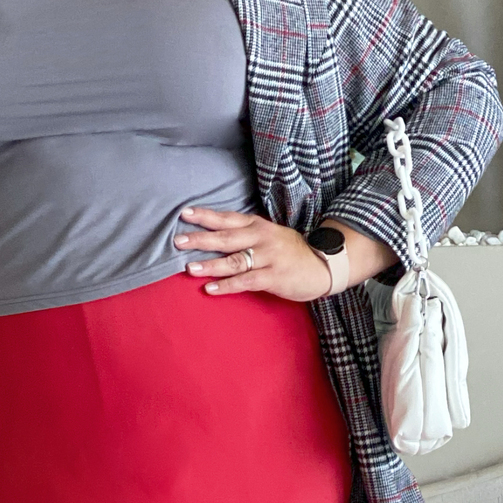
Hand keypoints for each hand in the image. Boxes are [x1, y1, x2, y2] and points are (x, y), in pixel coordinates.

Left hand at [174, 207, 334, 301]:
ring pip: (234, 260)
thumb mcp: (270, 235)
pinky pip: (245, 281)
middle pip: (226, 237)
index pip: (228, 218)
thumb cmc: (292, 252)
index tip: (185, 213)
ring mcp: (268, 258)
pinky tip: (210, 289)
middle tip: (178, 241)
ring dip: (210, 265)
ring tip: (189, 268)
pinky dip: (227, 285)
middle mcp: (262, 238)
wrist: (324, 265)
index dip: (206, 216)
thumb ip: (247, 233)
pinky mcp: (273, 277)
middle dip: (201, 239)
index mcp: (258, 226)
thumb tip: (215, 234)